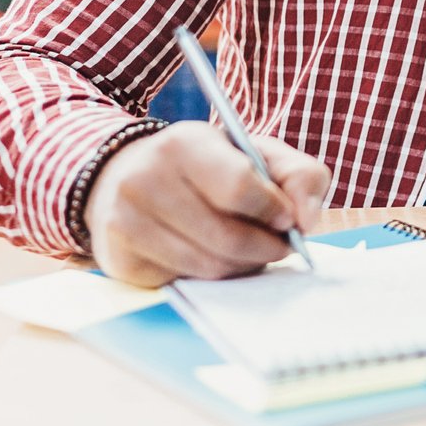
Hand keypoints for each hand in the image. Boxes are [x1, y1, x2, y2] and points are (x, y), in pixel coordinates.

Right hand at [84, 122, 331, 286]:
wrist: (130, 176)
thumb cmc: (210, 167)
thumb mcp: (258, 153)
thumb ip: (300, 176)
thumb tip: (304, 221)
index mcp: (183, 143)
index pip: (239, 187)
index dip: (273, 210)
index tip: (287, 218)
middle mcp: (145, 178)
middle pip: (227, 236)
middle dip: (267, 248)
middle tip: (280, 246)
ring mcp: (126, 221)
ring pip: (208, 266)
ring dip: (243, 266)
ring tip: (251, 251)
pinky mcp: (121, 258)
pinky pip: (184, 282)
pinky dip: (211, 276)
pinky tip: (214, 256)